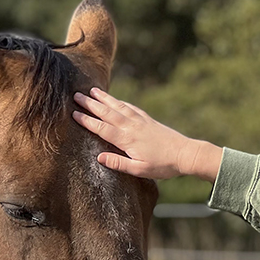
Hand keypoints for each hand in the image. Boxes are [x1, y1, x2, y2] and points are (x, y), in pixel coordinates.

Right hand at [72, 88, 221, 181]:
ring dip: (104, 98)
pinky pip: (130, 107)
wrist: (185, 154)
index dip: (87, 121)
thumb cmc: (162, 165)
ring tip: (92, 90)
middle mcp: (131, 127)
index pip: (102, 128)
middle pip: (107, 113)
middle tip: (76, 95)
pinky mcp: (147, 120)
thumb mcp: (139, 170)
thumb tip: (98, 158)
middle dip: (90, 104)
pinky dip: (120, 102)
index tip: (74, 113)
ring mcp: (140, 121)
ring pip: (118, 106)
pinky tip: (115, 99)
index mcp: (127, 140)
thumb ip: (118, 163)